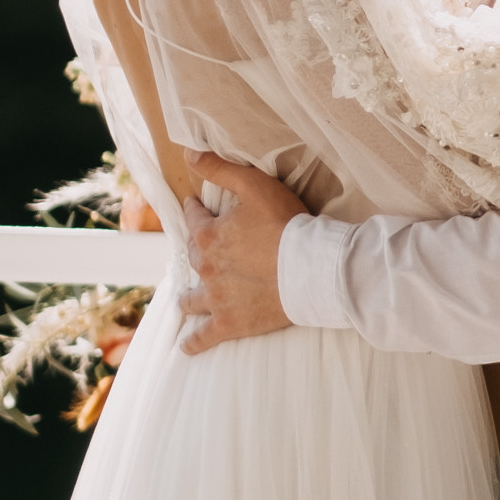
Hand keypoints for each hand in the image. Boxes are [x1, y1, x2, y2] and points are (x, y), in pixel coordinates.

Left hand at [177, 152, 307, 351]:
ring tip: (187, 301)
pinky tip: (187, 346)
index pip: (194, 220)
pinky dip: (194, 342)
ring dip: (189, 299)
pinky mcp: (230, 323)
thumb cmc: (288, 225)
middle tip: (202, 251)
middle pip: (194, 258)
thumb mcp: (255, 186)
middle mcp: (206, 268)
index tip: (196, 208)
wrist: (313, 270)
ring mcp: (216, 299)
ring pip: (192, 300)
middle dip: (196, 252)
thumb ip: (220, 169)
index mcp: (208, 236)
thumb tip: (188, 153)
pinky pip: (203, 337)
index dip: (196, 211)